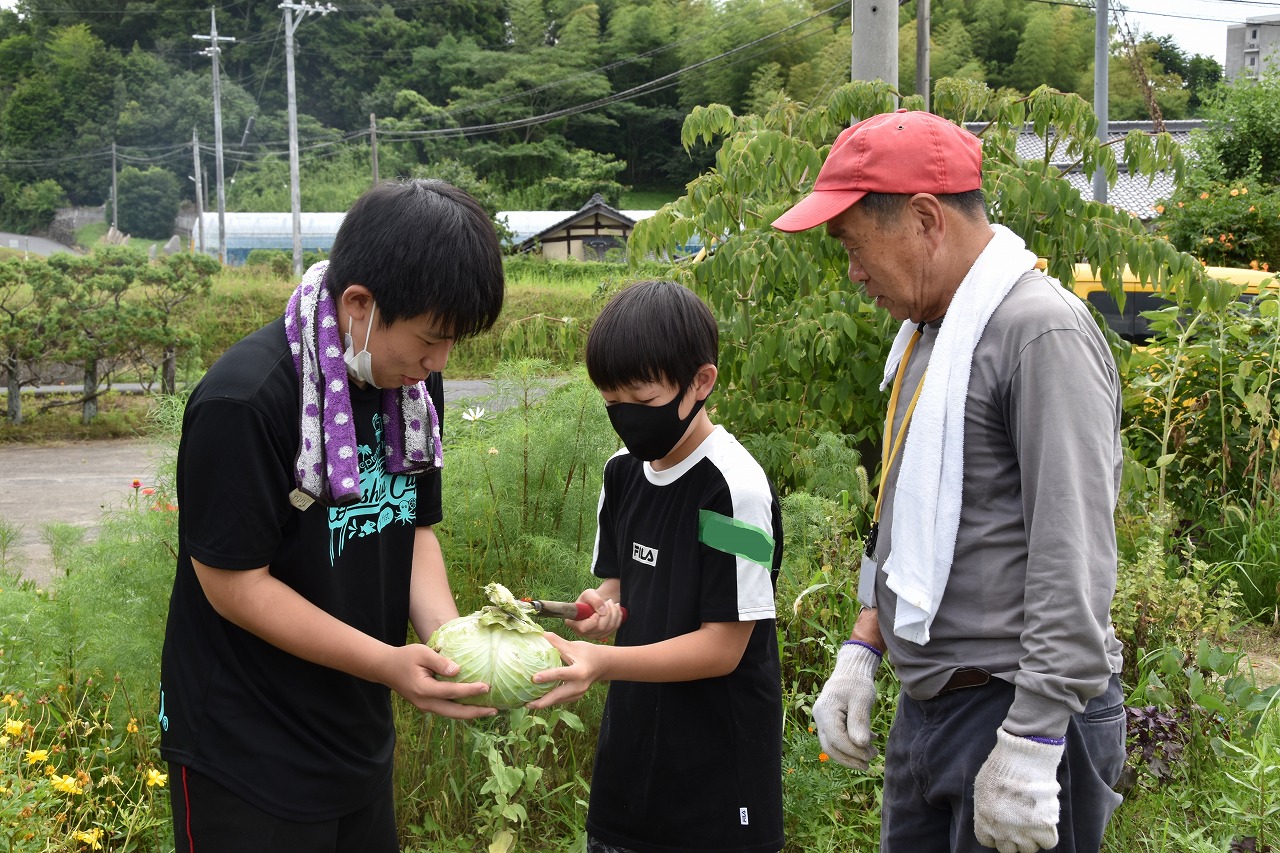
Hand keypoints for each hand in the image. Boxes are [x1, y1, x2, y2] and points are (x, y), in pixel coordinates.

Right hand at [380, 643, 497, 719]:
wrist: (386, 668)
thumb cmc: (405, 657)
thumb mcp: (421, 653)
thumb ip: (439, 661)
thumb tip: (457, 670)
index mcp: (424, 689)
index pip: (452, 692)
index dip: (470, 690)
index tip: (486, 687)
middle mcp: (425, 703)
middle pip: (455, 712)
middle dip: (476, 712)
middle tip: (495, 710)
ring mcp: (426, 707)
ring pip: (452, 714)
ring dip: (470, 714)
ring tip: (489, 711)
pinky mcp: (427, 706)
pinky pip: (447, 711)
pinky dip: (461, 711)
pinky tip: (473, 707)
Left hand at [524, 632, 606, 708]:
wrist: (602, 664)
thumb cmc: (587, 653)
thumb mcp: (573, 646)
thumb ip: (556, 641)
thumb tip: (538, 633)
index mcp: (580, 671)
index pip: (561, 674)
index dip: (547, 676)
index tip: (533, 678)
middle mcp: (579, 686)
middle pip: (558, 696)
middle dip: (542, 702)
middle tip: (526, 704)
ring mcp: (578, 694)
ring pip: (558, 701)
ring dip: (543, 703)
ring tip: (528, 704)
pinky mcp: (575, 697)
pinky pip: (560, 700)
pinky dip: (549, 700)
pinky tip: (538, 700)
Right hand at [565, 589, 623, 639]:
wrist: (595, 604)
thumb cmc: (588, 599)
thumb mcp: (588, 594)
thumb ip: (594, 600)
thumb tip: (603, 611)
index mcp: (573, 623)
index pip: (583, 628)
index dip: (593, 621)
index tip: (597, 612)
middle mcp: (581, 632)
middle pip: (600, 628)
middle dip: (608, 612)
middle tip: (609, 601)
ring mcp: (593, 635)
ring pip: (609, 628)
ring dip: (614, 613)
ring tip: (611, 603)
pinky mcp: (602, 635)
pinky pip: (614, 628)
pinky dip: (618, 617)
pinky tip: (616, 609)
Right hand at [812, 642, 880, 768]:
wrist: (851, 671)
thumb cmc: (858, 683)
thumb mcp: (862, 699)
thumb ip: (860, 722)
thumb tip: (861, 745)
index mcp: (825, 711)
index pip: (836, 740)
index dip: (853, 751)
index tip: (872, 754)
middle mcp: (819, 718)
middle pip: (830, 747)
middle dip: (850, 759)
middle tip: (869, 763)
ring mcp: (822, 721)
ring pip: (832, 746)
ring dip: (850, 755)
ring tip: (869, 756)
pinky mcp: (828, 723)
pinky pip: (836, 740)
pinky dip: (850, 746)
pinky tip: (868, 743)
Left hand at [973, 728, 1064, 852]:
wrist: (1021, 759)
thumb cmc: (1001, 767)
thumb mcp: (983, 786)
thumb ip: (986, 806)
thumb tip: (992, 814)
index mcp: (984, 820)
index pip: (987, 841)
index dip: (995, 834)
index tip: (1001, 826)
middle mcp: (1002, 830)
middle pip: (1008, 849)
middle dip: (1012, 839)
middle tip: (1018, 825)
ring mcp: (1023, 830)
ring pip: (1028, 849)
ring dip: (1030, 838)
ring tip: (1032, 823)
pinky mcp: (1043, 825)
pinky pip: (1048, 843)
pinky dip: (1047, 836)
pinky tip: (1044, 823)